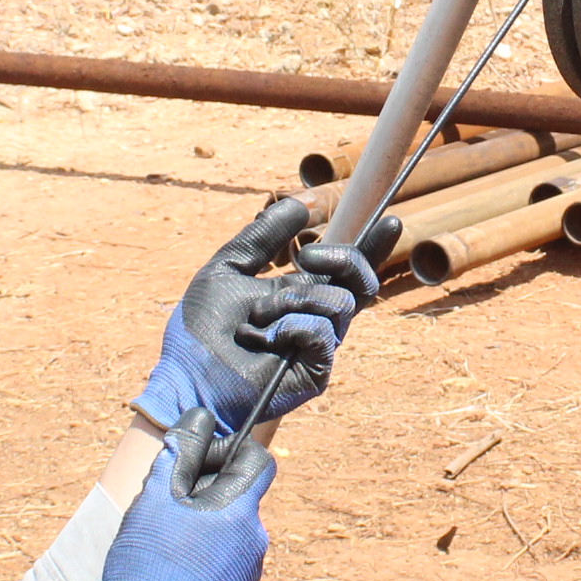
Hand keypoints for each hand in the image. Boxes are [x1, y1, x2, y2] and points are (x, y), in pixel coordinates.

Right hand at [90, 412, 273, 580]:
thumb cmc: (147, 570)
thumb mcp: (152, 504)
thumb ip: (177, 457)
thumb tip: (197, 420)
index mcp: (240, 514)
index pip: (258, 462)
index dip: (230, 452)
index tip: (197, 463)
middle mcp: (255, 543)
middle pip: (237, 499)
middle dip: (205, 495)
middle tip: (164, 511)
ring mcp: (249, 577)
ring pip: (228, 534)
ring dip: (201, 530)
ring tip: (161, 549)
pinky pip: (224, 566)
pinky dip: (202, 561)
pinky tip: (170, 576)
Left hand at [132, 203, 398, 434]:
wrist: (188, 376)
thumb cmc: (202, 330)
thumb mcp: (228, 268)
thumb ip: (262, 237)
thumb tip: (298, 204)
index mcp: (300, 294)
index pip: (347, 269)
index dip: (373, 247)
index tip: (393, 220)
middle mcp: (316, 319)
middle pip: (361, 281)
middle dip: (342, 258)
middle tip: (306, 256)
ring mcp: (319, 346)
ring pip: (339, 302)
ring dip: (293, 300)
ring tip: (256, 319)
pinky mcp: (316, 371)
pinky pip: (322, 331)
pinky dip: (290, 326)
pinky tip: (263, 339)